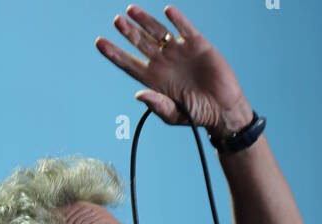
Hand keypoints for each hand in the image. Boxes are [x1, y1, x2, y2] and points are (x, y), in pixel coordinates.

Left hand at [95, 5, 251, 138]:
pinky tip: (167, 12)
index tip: (99, 42)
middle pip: (140, 43)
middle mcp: (163, 62)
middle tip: (116, 21)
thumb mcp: (173, 114)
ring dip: (145, 21)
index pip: (129, 63)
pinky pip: (184, 28)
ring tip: (131, 11)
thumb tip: (138, 94)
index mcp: (153, 79)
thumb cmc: (196, 115)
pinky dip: (177, 20)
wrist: (222, 109)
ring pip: (158, 32)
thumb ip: (156, 104)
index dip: (114, 53)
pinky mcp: (197, 44)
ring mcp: (179, 51)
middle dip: (128, 32)